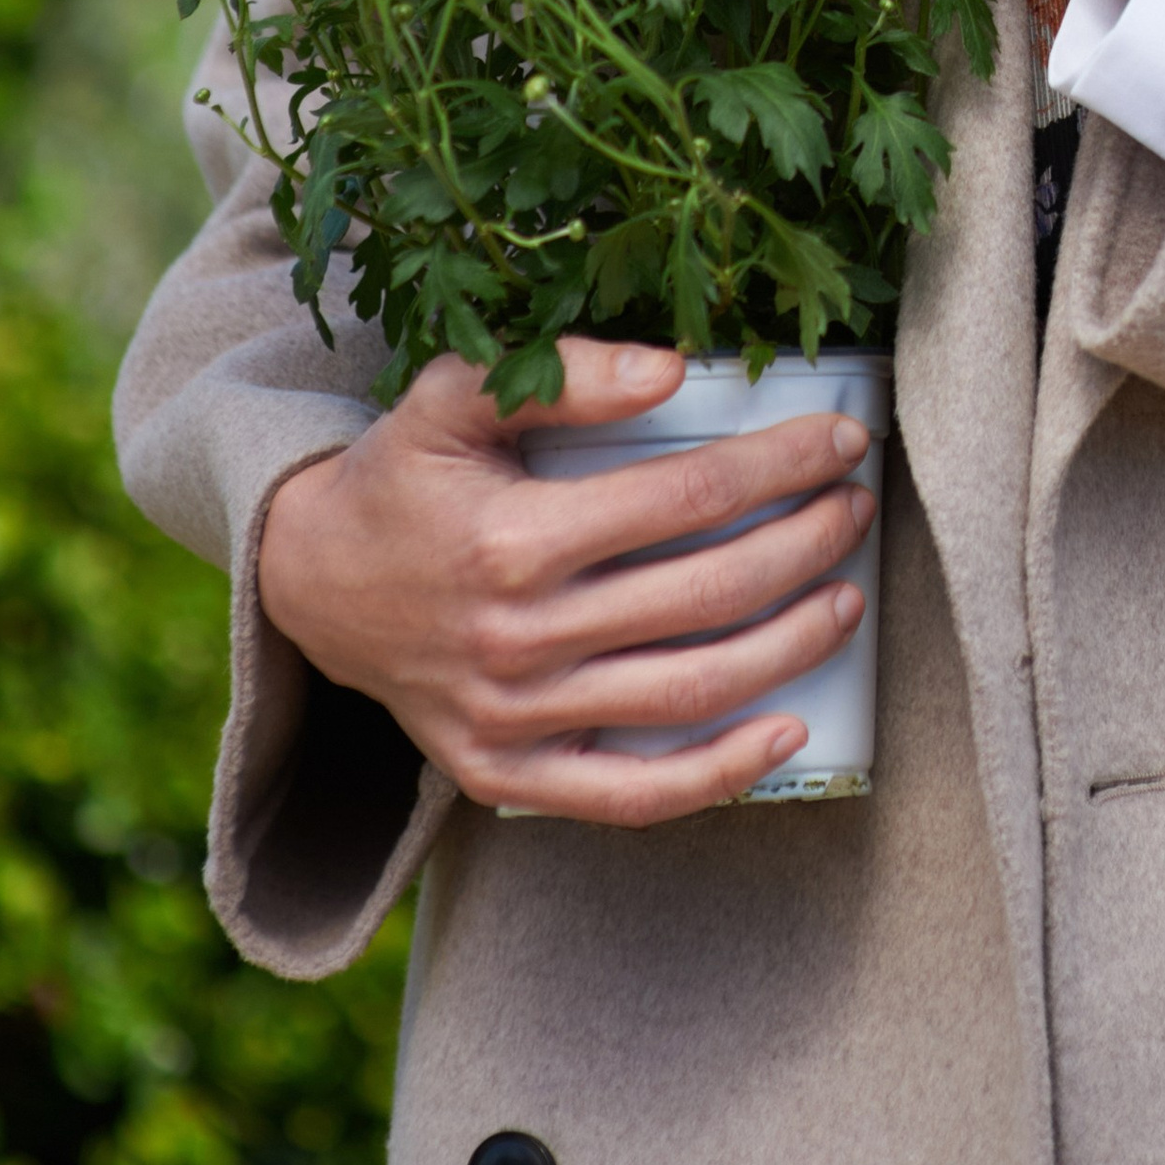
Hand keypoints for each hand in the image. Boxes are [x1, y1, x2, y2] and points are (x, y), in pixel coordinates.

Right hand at [255, 338, 875, 825]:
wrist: (308, 584)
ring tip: (847, 598)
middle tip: (856, 507)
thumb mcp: (452, 395)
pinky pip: (629, 795)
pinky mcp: (506, 775)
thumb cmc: (402, 476)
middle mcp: (519, 638)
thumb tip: (671, 369)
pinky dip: (718, 774)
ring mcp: (514, 719)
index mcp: (513, 538)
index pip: (687, 499)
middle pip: (706, 597)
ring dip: (789, 647)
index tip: (841, 437)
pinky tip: (789, 729)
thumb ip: (558, 373)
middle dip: (804, 545)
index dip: (780, 464)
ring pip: (688, 695)